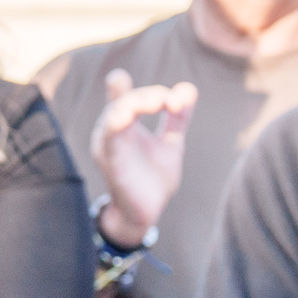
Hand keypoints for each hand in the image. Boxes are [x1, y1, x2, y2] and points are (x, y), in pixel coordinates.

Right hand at [92, 70, 197, 245]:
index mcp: (124, 125)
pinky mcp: (112, 163)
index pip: (121, 95)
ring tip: (160, 102)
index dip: (131, 84)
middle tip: (172, 102)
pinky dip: (117, 123)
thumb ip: (177, 118)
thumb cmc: (153, 177)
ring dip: (136, 102)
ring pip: (115, 114)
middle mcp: (112, 132)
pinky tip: (128, 116)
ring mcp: (109, 147)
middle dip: (148, 95)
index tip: (167, 94)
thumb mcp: (170, 143)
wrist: (147, 213)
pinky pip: (110, 138)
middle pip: (123, 101)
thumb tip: (188, 89)